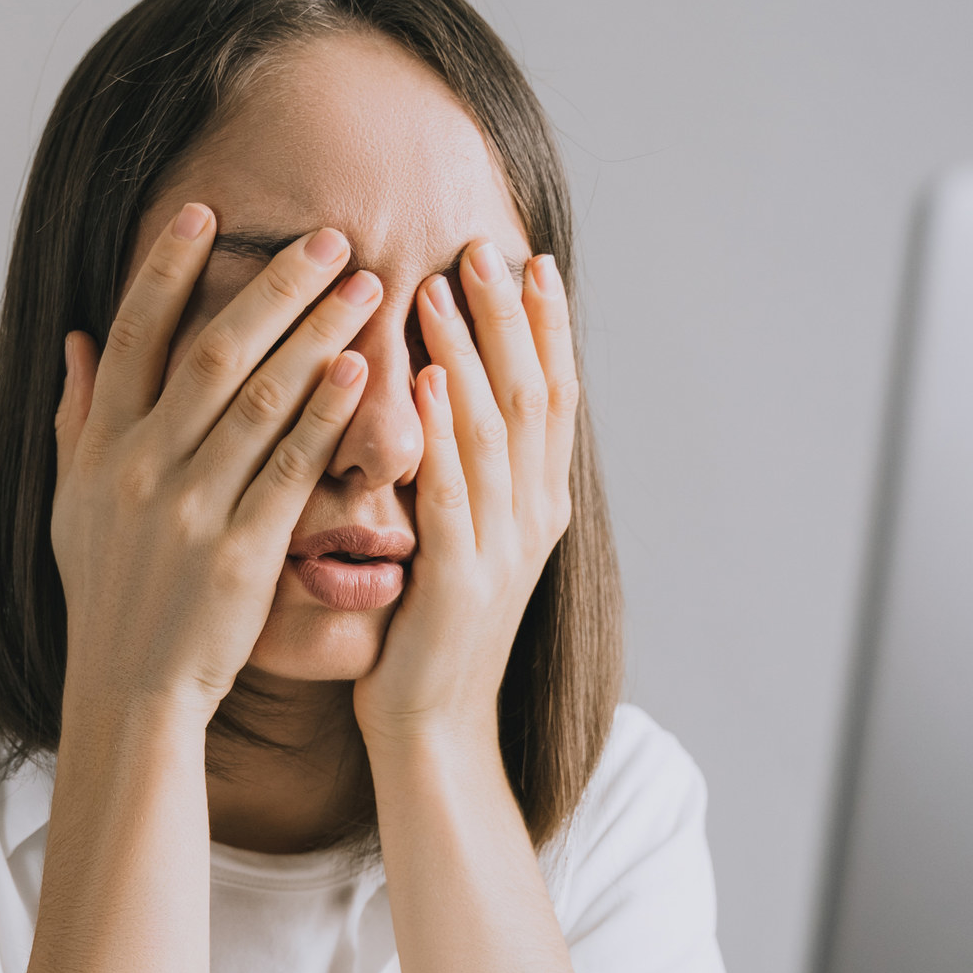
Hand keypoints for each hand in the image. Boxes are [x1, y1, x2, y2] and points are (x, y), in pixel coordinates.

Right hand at [51, 204, 383, 726]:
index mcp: (101, 449)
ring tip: (365, 289)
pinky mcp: (241, 553)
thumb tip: (77, 340)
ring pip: (259, 402)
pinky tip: (359, 373)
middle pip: (211, 354)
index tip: (208, 213)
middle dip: (275, 289)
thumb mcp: (74, 505)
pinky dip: (325, 418)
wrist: (130, 691)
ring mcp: (191, 511)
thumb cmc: (109, 596)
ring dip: (316, 337)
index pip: (134, 336)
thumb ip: (79, 419)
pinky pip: (290, 470)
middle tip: (330, 240)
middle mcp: (141, 470)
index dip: (167, 269)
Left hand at [354, 242, 578, 747]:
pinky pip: (451, 488)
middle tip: (481, 246)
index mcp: (538, 504)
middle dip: (509, 316)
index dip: (546, 324)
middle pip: (531, 395)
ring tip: (442, 286)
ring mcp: (502, 549)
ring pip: (493, 430)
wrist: (433, 726)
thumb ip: (467, 471)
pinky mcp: (460, 581)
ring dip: (467, 352)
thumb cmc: (430, 630)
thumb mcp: (462, 537)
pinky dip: (439, 428)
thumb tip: (447, 390)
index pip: (553, 393)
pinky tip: (419, 376)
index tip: (529, 257)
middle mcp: (533, 518)